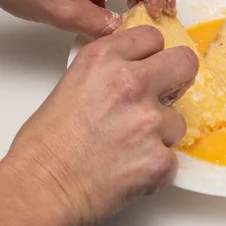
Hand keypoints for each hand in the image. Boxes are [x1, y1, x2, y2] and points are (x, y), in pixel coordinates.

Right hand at [0, 26, 198, 225]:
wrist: (41, 188)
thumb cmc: (44, 144)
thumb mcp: (72, 84)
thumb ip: (108, 72)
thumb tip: (134, 73)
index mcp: (105, 58)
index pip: (152, 37)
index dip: (152, 55)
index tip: (149, 66)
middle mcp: (131, 82)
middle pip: (184, 63)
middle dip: (177, 80)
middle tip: (163, 97)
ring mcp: (149, 121)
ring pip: (178, 120)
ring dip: (161, 134)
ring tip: (129, 148)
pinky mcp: (159, 158)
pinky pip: (173, 159)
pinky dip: (155, 167)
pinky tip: (129, 169)